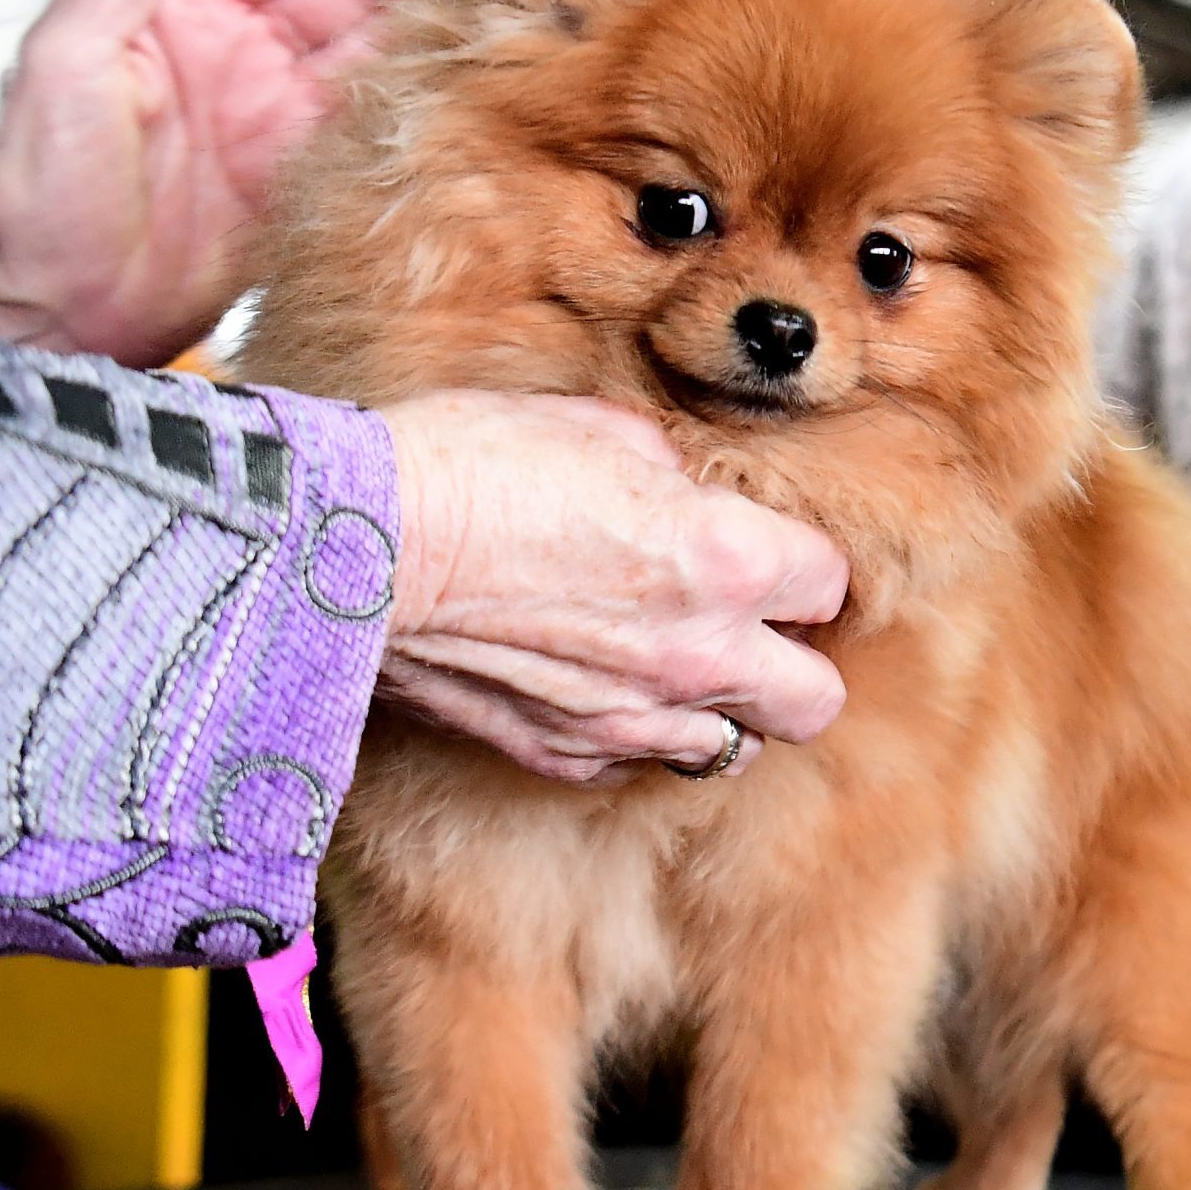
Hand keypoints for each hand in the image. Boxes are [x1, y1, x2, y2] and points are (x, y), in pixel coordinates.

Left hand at [0, 0, 474, 366]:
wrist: (63, 314)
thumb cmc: (41, 193)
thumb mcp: (63, 61)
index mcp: (182, 10)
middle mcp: (240, 56)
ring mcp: (275, 120)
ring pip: (368, 48)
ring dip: (428, 17)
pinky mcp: (301, 181)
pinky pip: (371, 127)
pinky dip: (417, 98)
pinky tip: (463, 75)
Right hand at [377, 392, 849, 782]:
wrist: (362, 548)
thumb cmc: (472, 464)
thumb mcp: (596, 428)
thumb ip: (668, 472)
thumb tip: (679, 490)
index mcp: (727, 560)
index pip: (828, 585)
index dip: (800, 566)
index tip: (769, 555)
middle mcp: (699, 655)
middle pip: (815, 701)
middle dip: (797, 664)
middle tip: (755, 630)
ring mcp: (634, 717)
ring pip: (735, 749)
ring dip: (722, 708)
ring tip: (677, 665)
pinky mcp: (565, 753)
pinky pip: (639, 761)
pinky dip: (638, 732)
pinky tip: (604, 688)